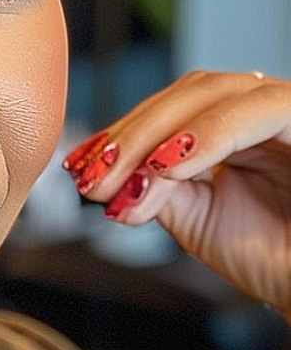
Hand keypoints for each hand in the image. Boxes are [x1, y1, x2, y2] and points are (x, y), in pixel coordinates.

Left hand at [62, 71, 290, 317]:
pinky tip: (171, 166)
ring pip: (218, 91)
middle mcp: (266, 110)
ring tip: (122, 173)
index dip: (123, 130)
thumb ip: (154, 187)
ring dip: (159, 131)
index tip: (79, 166)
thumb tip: (108, 177)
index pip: (173, 106)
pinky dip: (210, 134)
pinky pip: (263, 111)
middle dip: (131, 133)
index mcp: (238, 126)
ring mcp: (290, 113)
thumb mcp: (197, 219)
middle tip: (92, 176)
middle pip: (189, 91)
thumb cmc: (274, 258)